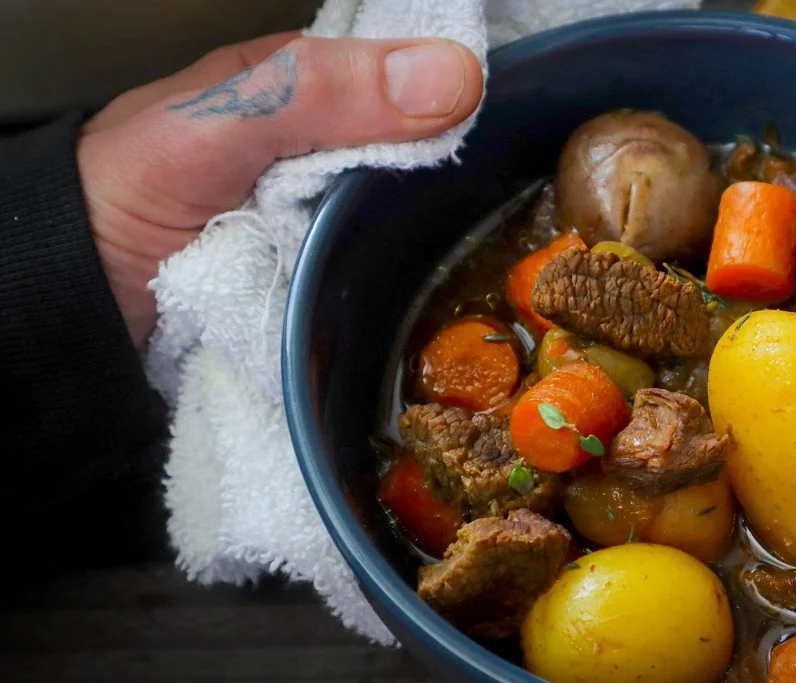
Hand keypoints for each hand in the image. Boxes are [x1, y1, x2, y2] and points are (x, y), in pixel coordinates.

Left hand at [77, 32, 483, 344]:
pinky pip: (389, 277)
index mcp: (308, 88)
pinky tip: (448, 290)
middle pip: (426, 154)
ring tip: (498, 253)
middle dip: (471, 175)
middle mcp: (329, 150)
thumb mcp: (220, 124)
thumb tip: (451, 77)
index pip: (411, 74)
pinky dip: (413, 285)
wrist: (77, 299)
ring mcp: (333, 219)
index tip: (522, 121)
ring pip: (417, 220)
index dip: (464, 92)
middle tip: (517, 203)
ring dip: (450, 237)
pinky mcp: (332, 283)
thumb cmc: (127, 192)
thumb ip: (318, 92)